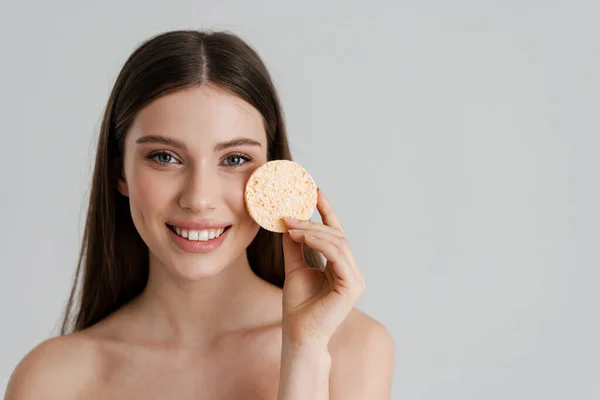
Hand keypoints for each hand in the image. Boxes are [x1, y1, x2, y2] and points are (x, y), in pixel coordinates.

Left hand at [281, 188, 364, 347]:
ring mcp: (355, 279)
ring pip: (338, 243)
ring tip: (291, 226)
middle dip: (313, 222)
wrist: (299, 334)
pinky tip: (301, 237)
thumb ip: (295, 247)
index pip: (336, 234)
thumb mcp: (294, 268)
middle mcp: (352, 272)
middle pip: (337, 236)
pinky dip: (320, 243)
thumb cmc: (298, 306)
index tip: (316, 192)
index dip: (327, 212)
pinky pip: (338, 256)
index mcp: (341, 267)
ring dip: (313, 231)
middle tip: (289, 215)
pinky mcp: (352, 286)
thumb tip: (289, 223)